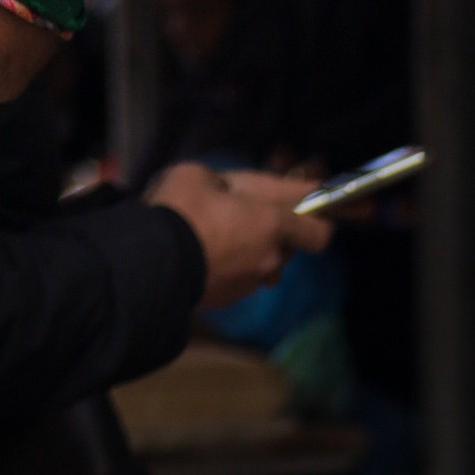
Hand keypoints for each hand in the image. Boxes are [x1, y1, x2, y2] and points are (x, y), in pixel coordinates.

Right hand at [148, 163, 331, 310]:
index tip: (320, 210)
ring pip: (264, 261)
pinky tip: (206, 254)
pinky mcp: (232, 298)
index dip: (322, 219)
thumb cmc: (180, 211)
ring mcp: (253, 282)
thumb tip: (229, 193)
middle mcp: (271, 258)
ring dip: (252, 248)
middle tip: (243, 212)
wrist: (152, 264)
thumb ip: (228, 184)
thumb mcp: (200, 175)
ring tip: (219, 234)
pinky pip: (242, 275)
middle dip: (273, 228)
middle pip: (287, 243)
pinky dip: (232, 264)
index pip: (318, 231)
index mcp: (272, 224)